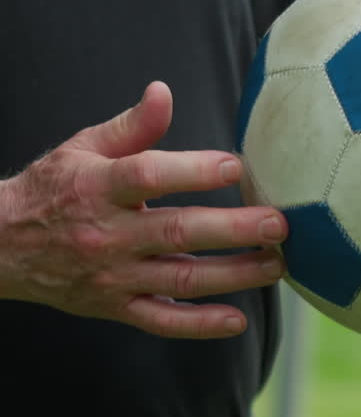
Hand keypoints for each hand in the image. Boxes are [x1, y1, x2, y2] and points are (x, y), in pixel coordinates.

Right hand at [0, 81, 286, 338]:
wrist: (3, 247)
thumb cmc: (54, 189)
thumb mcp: (83, 148)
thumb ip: (130, 126)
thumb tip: (163, 91)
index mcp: (98, 187)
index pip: (148, 177)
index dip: (193, 171)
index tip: (236, 166)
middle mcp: (107, 234)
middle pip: (177, 232)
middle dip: (233, 229)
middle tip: (278, 224)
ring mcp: (113, 276)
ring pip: (181, 278)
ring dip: (234, 275)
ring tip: (277, 264)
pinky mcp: (116, 307)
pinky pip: (162, 321)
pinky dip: (200, 325)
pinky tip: (238, 320)